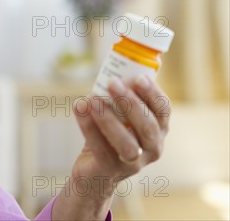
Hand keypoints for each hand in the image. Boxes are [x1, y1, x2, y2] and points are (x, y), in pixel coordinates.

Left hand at [53, 75, 170, 219]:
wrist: (94, 172)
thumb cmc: (110, 137)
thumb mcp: (121, 117)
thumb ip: (121, 98)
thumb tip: (114, 69)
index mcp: (158, 130)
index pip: (163, 111)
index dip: (153, 93)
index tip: (138, 77)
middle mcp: (152, 148)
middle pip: (147, 126)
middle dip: (130, 102)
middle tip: (113, 82)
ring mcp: (133, 163)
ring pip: (126, 142)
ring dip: (109, 118)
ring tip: (93, 98)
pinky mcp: (110, 169)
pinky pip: (100, 148)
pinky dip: (88, 126)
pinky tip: (79, 107)